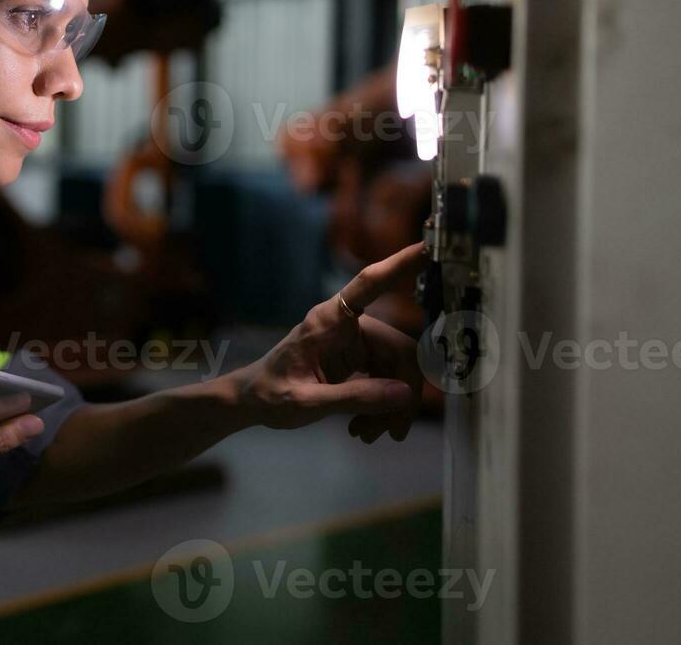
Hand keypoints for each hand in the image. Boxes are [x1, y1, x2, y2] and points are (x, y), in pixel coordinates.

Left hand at [234, 242, 428, 441]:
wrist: (252, 401)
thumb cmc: (269, 394)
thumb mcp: (306, 402)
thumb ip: (354, 398)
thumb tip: (405, 394)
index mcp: (329, 320)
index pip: (369, 283)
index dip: (400, 264)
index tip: (428, 246)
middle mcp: (347, 324)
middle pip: (399, 349)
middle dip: (403, 392)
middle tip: (395, 432)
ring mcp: (354, 341)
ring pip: (397, 369)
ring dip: (391, 405)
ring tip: (369, 435)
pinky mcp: (358, 358)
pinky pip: (387, 378)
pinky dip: (382, 406)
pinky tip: (365, 429)